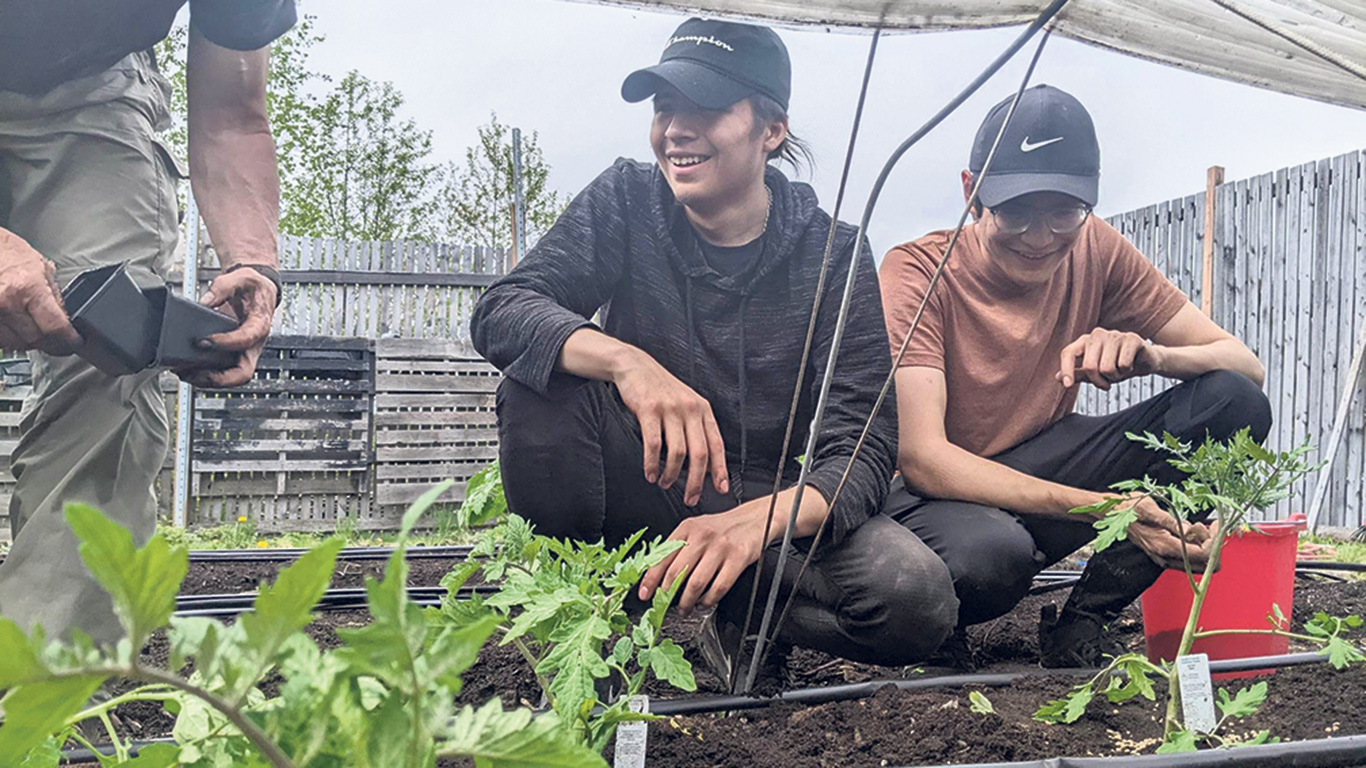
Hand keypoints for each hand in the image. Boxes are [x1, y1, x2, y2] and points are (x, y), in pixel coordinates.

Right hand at [0, 229, 81, 354]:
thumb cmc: (8, 252)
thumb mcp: (42, 269)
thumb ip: (56, 297)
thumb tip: (68, 321)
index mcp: (27, 288)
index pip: (55, 327)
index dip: (69, 340)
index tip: (75, 344)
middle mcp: (6, 302)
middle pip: (35, 340)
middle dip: (50, 342)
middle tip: (58, 340)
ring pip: (15, 344)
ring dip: (28, 342)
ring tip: (34, 328)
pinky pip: (1, 340)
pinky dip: (10, 338)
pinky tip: (16, 327)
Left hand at [175, 265, 277, 387]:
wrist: (260, 291)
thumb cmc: (253, 287)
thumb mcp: (239, 278)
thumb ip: (221, 289)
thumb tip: (204, 303)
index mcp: (260, 325)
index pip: (246, 339)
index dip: (226, 343)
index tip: (204, 341)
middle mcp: (254, 344)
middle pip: (243, 373)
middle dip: (218, 377)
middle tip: (193, 372)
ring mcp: (244, 352)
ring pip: (232, 377)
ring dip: (208, 380)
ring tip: (184, 373)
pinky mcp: (234, 354)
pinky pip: (223, 372)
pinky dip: (206, 375)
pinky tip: (188, 369)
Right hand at [613, 349, 727, 505]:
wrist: (636, 366)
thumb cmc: (662, 389)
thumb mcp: (686, 404)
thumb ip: (696, 429)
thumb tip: (704, 462)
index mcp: (703, 410)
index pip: (717, 445)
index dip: (720, 470)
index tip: (721, 488)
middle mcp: (690, 409)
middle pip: (700, 453)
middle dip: (696, 481)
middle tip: (690, 497)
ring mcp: (670, 409)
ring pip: (677, 452)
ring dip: (671, 474)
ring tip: (665, 483)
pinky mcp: (649, 410)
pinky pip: (653, 444)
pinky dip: (652, 463)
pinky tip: (650, 472)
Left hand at [637, 502, 771, 612]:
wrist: (754, 519)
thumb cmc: (722, 528)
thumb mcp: (696, 529)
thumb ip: (678, 548)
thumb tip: (658, 574)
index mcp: (687, 528)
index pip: (662, 556)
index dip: (650, 578)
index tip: (645, 594)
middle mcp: (702, 536)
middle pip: (677, 572)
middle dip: (668, 595)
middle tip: (665, 605)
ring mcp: (720, 547)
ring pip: (696, 583)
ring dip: (687, 601)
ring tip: (685, 607)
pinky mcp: (737, 559)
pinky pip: (718, 587)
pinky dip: (709, 600)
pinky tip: (705, 602)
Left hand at [1056, 328, 1161, 389]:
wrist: (1145, 361)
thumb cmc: (1116, 366)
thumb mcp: (1095, 372)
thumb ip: (1078, 373)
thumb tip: (1057, 377)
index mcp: (1084, 341)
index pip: (1068, 353)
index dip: (1067, 369)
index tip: (1068, 386)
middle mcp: (1097, 334)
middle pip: (1090, 366)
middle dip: (1098, 382)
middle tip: (1106, 384)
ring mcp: (1115, 334)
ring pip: (1107, 368)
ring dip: (1114, 377)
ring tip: (1119, 371)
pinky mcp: (1132, 338)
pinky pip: (1123, 364)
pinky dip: (1127, 370)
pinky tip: (1130, 365)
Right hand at [1121, 495, 1215, 570]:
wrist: (1111, 513)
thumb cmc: (1128, 508)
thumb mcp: (1149, 508)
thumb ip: (1171, 521)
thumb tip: (1190, 530)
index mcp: (1164, 545)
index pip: (1203, 555)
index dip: (1214, 541)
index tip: (1215, 524)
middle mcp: (1165, 556)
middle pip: (1205, 565)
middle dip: (1213, 545)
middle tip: (1210, 526)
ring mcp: (1165, 558)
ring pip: (1198, 563)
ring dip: (1205, 545)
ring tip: (1197, 525)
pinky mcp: (1164, 554)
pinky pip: (1188, 558)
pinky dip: (1196, 546)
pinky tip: (1191, 530)